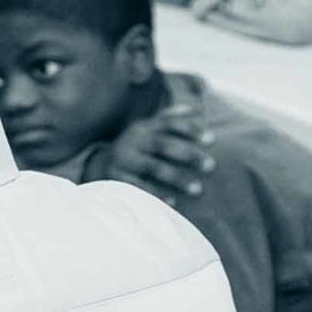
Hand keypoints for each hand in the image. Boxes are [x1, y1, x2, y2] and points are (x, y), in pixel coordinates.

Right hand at [87, 104, 213, 206]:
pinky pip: (138, 187)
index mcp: (144, 127)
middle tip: (211, 166)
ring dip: (177, 178)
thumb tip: (193, 108)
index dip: (190, 129)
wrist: (99, 166)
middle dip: (188, 155)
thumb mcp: (147, 130)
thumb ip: (169, 119)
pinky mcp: (115, 177)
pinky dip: (156, 194)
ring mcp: (123, 159)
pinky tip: (174, 202)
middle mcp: (133, 140)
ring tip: (198, 189)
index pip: (169, 124)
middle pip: (163, 145)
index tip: (212, 139)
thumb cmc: (136, 148)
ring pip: (153, 167)